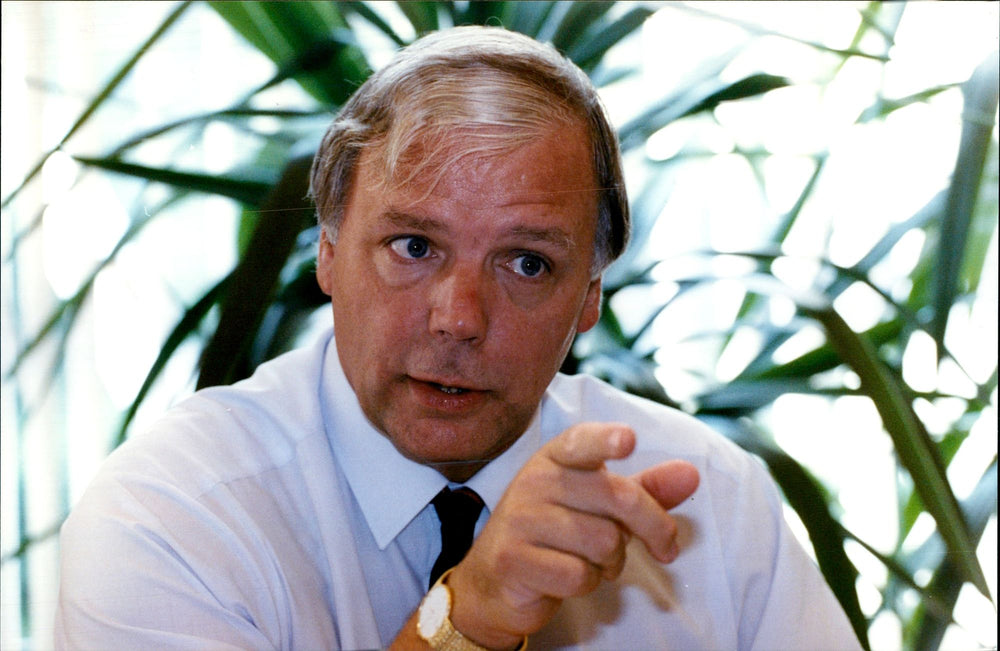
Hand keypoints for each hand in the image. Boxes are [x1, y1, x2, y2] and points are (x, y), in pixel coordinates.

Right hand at [447, 423, 699, 648]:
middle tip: (665, 547)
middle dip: (654, 528)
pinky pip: (579, 576)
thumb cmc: (558, 532)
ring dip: (613, 562)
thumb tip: (691, 473)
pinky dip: (587, 584)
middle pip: (618, 497)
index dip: (606, 440)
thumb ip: (645, 489)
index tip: (628, 440)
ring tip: (594, 559)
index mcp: (556, 458)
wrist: (496, 577)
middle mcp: (535, 480)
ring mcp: (521, 519)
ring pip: (604, 543)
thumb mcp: (599, 505)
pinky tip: (569, 576)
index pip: (582, 442)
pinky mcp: (514, 559)